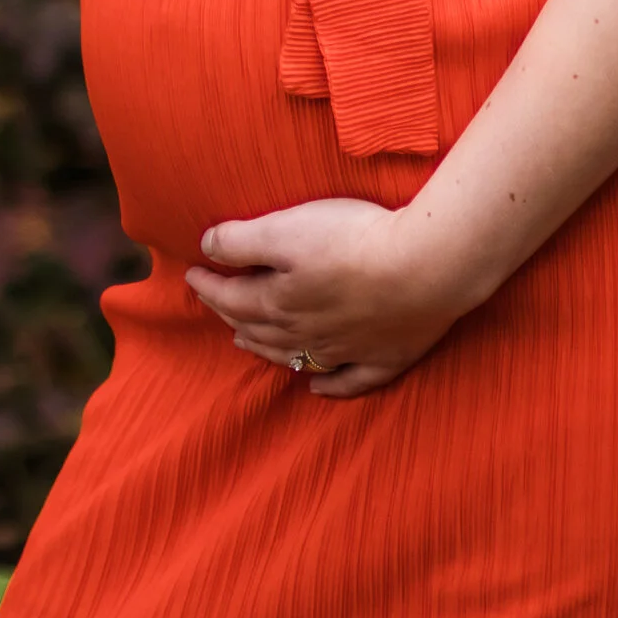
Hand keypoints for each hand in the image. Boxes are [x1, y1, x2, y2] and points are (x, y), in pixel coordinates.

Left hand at [185, 197, 460, 398]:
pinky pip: (349, 382)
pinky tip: (317, 388)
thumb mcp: (287, 228)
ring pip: (296, 357)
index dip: (208, 285)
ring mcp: (347, 351)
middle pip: (259, 330)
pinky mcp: (385, 357)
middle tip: (217, 306)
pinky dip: (329, 387)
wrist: (426, 268)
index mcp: (279, 303)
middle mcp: (307, 334)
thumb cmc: (353, 241)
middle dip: (231, 316)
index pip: (232, 298)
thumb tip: (206, 248)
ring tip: (247, 343)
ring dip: (268, 351)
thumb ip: (242, 240)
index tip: (192, 273)